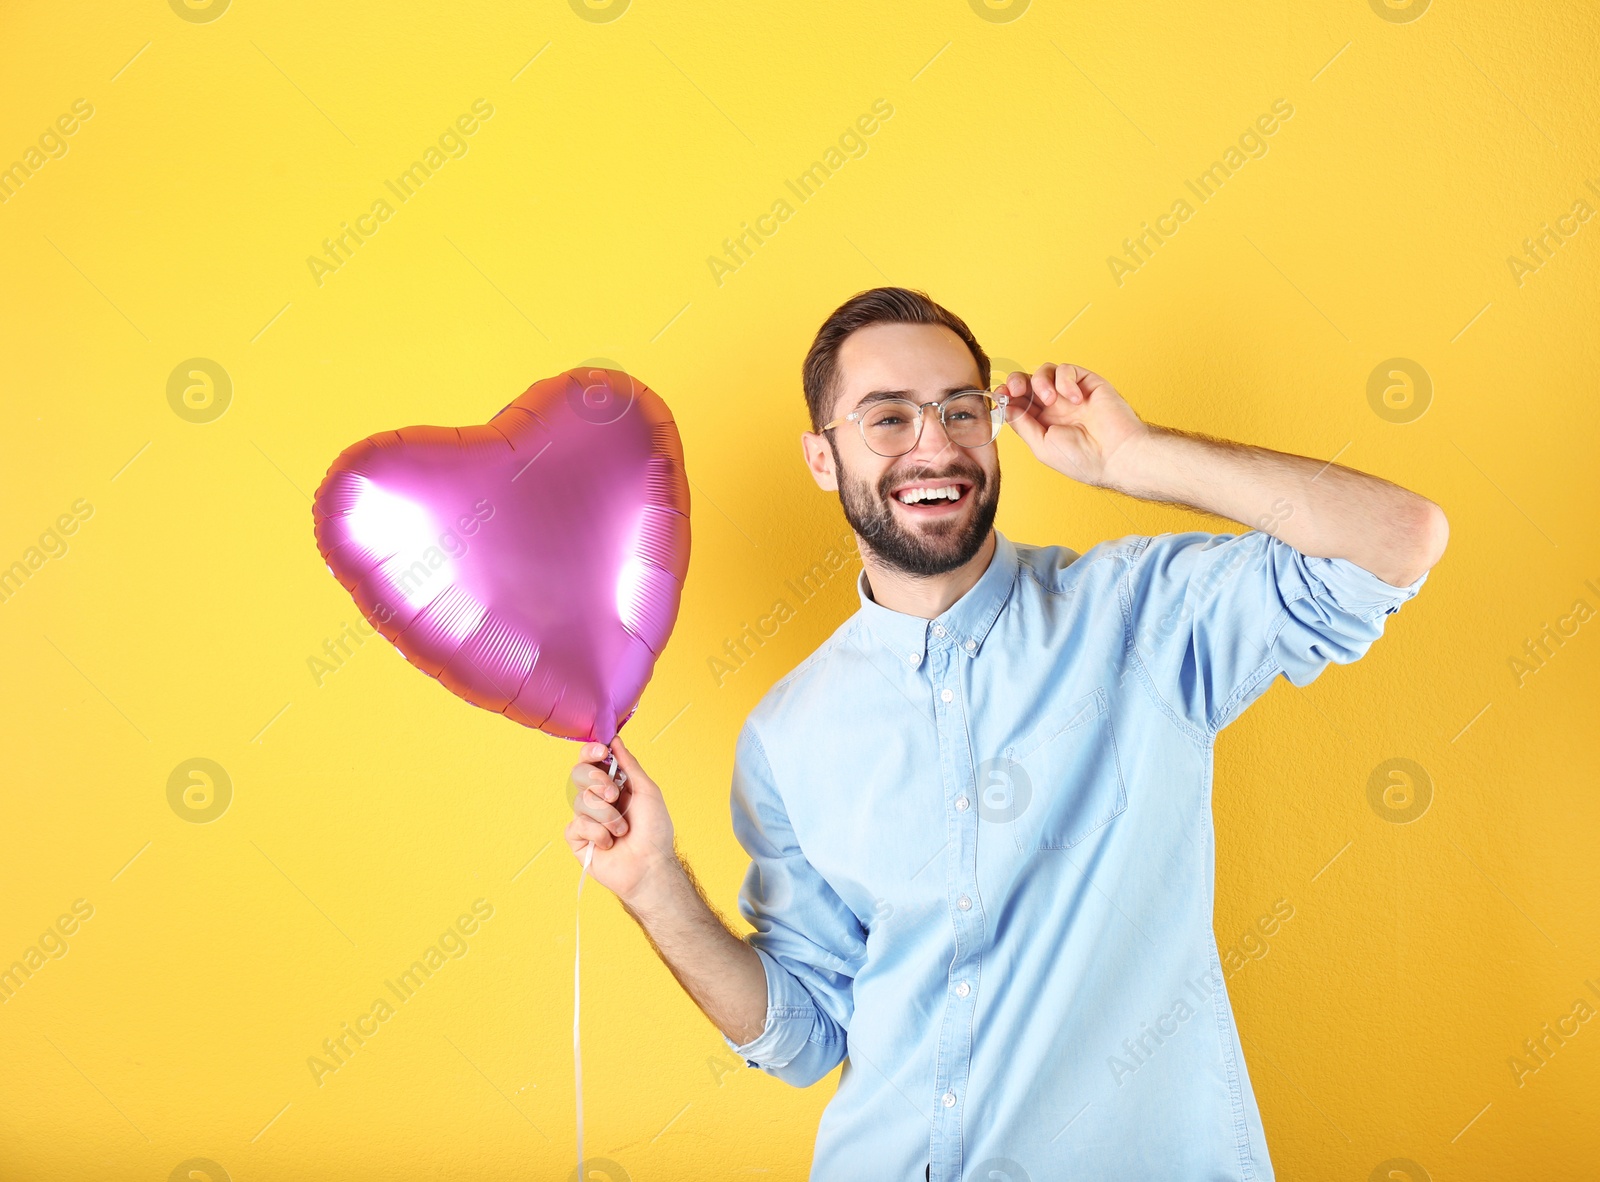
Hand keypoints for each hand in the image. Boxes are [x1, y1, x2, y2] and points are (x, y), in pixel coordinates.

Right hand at [564, 734, 678, 904]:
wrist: (650, 865)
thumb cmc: (654, 830)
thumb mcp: (647, 791)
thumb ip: (629, 765)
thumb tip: (615, 740)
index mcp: (613, 785)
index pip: (591, 761)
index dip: (591, 752)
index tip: (601, 751)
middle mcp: (597, 799)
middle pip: (578, 774)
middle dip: (597, 781)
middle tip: (614, 794)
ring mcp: (586, 819)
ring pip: (580, 801)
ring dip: (606, 816)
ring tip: (622, 830)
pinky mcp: (578, 840)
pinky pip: (576, 825)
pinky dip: (597, 833)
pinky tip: (609, 843)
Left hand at [1000, 363, 1150, 488]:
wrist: (1116, 455)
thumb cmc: (1083, 459)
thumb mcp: (1042, 446)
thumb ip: (1023, 425)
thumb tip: (1004, 407)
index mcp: (1043, 424)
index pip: (1018, 403)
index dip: (1006, 396)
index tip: (999, 396)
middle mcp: (1055, 407)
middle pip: (1027, 383)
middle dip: (1016, 382)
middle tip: (1015, 390)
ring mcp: (1070, 394)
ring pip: (1044, 371)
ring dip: (1040, 382)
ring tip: (1049, 399)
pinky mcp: (1087, 383)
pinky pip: (1067, 370)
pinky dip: (1065, 380)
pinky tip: (1074, 398)